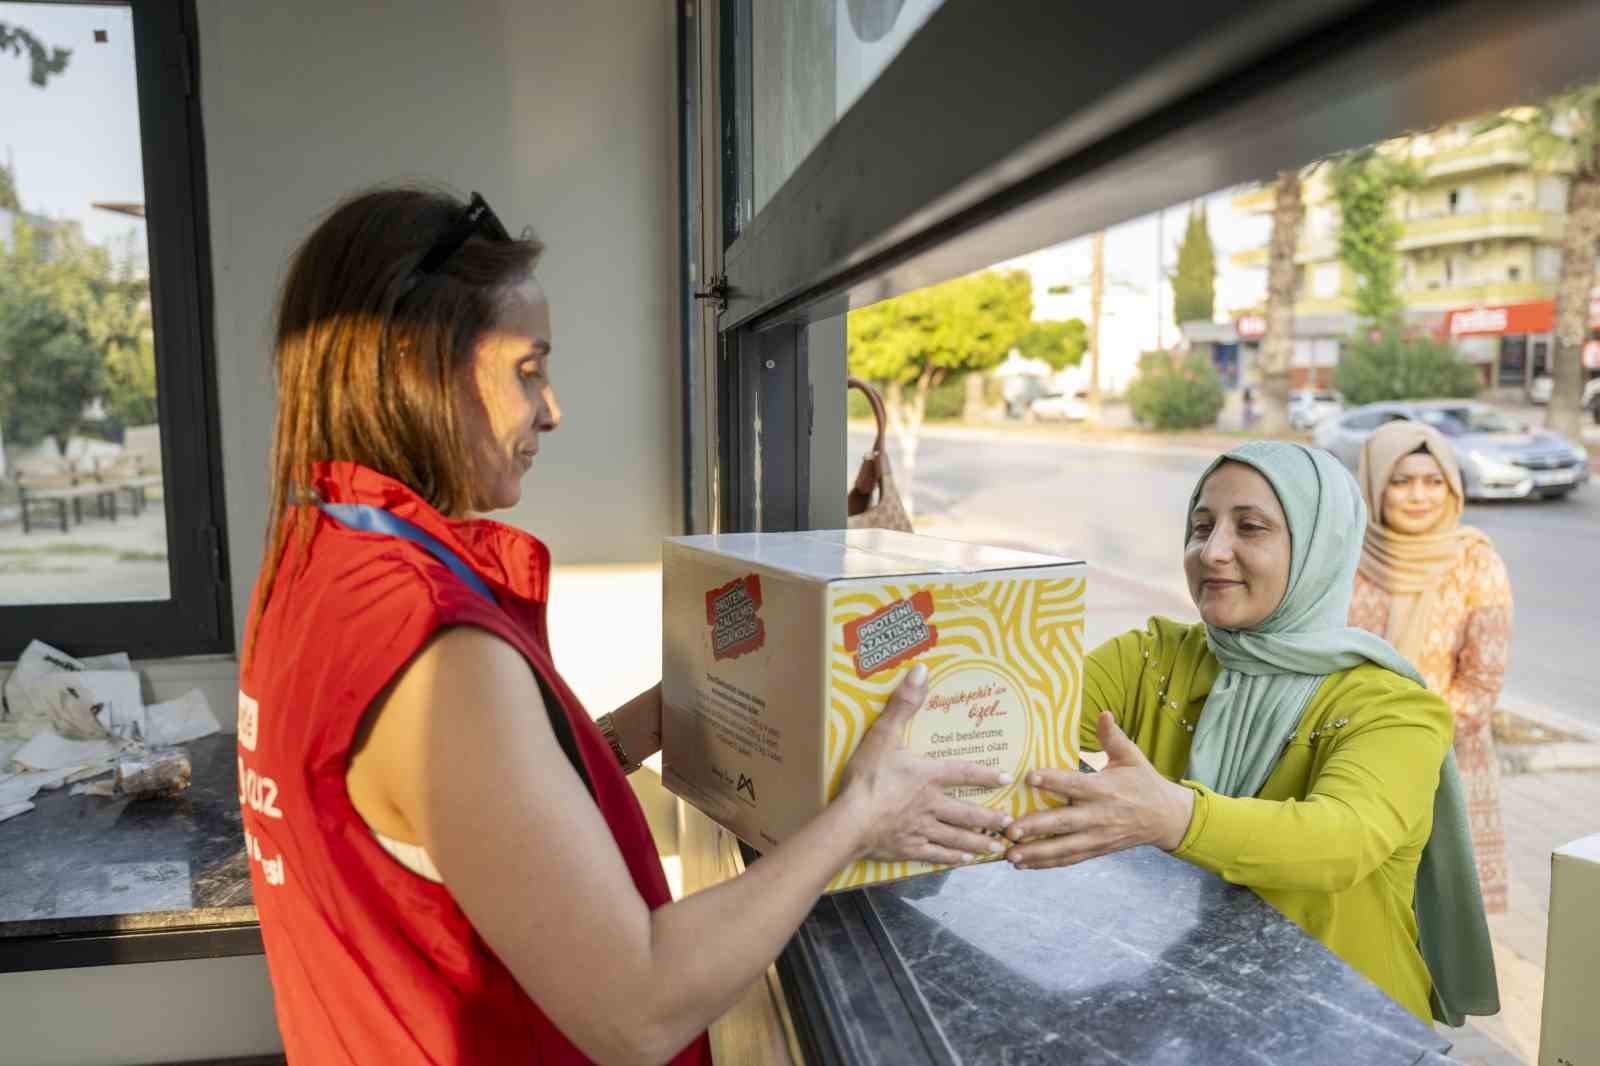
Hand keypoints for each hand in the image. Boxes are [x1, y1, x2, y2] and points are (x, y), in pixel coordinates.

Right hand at [838, 664, 1014, 865]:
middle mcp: (932, 804)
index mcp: (929, 776)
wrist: (851, 822)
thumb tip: (921, 671)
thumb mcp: (883, 734)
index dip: (984, 774)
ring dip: (978, 842)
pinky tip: (963, 861)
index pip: (963, 773)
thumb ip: (903, 704)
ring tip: (995, 848)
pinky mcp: (908, 848)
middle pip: (967, 813)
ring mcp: (921, 829)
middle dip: (990, 817)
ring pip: (957, 837)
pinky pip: (936, 855)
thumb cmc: (867, 778)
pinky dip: (951, 858)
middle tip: (1011, 823)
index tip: (1005, 778)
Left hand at [1004, 711, 1194, 869]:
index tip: (1029, 777)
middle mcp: (1098, 815)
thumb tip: (1103, 713)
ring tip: (1010, 855)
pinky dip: (1046, 864)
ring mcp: (1097, 836)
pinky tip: (1023, 865)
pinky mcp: (1096, 850)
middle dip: (1036, 827)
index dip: (1053, 780)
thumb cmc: (1143, 782)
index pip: (1075, 784)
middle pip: (1064, 822)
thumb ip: (1113, 737)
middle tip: (1010, 829)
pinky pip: (1069, 859)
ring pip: (1063, 847)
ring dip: (1036, 853)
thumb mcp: (1132, 757)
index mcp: (1104, 789)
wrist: (1165, 818)